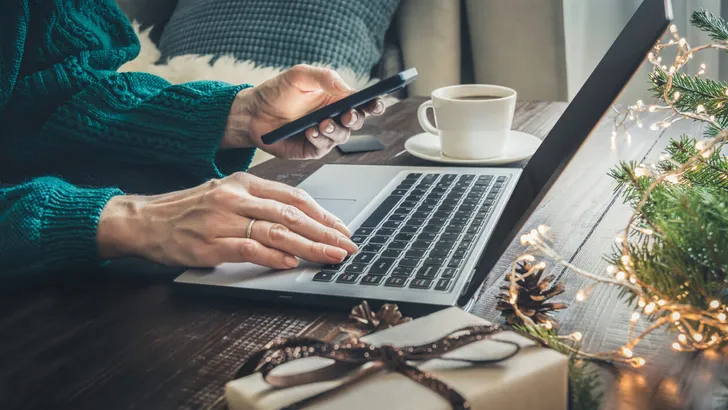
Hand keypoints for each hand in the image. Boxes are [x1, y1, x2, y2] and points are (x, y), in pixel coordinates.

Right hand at [97, 172, 356, 268]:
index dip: (323, 214)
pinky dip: (275, 256)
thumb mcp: (226, 195)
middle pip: (292, 213)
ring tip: (331, 256)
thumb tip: (299, 222)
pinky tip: (293, 262)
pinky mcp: (210, 242)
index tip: (342, 228)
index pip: (294, 196)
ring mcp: (223, 219)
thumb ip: (259, 205)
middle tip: (348, 245)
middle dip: (325, 232)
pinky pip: (250, 248)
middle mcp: (236, 197)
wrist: (145, 220)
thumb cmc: (188, 211)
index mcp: (244, 183)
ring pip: (277, 230)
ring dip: (310, 246)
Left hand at [223, 64, 385, 158]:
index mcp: (336, 99)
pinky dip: (319, 140)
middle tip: (347, 115)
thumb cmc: (276, 92)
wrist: (252, 113)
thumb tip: (347, 88)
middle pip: (357, 122)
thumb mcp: (300, 76)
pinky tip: (311, 132)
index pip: (362, 103)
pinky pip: (323, 148)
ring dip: (335, 130)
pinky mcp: (311, 149)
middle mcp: (333, 118)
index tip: (377, 103)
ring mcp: (323, 135)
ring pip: (342, 137)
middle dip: (355, 119)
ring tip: (322, 124)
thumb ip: (324, 77)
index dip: (374, 104)